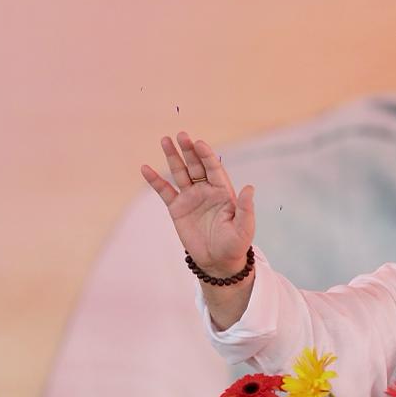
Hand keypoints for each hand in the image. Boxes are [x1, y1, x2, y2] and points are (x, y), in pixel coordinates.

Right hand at [141, 132, 254, 275]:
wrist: (218, 261)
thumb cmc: (235, 244)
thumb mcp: (244, 227)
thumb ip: (245, 208)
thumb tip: (249, 188)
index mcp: (223, 192)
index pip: (214, 168)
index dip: (206, 156)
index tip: (199, 143)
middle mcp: (206, 190)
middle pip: (196, 166)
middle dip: (189, 151)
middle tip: (181, 135)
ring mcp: (191, 198)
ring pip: (180, 173)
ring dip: (173, 157)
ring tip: (165, 140)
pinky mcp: (177, 208)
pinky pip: (164, 191)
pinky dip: (155, 180)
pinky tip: (146, 168)